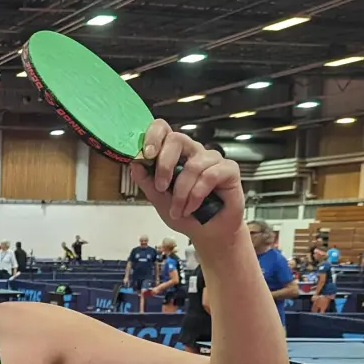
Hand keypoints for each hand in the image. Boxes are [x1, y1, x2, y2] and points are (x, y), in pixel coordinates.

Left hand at [129, 121, 243, 243]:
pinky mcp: (229, 169)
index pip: (163, 130)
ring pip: (192, 166)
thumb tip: (134, 162)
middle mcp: (193, 152)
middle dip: (165, 164)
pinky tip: (193, 207)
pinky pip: (210, 176)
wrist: (207, 233)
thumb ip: (146, 180)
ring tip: (179, 210)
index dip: (153, 136)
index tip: (146, 154)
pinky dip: (197, 195)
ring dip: (181, 193)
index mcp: (175, 154)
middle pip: (177, 139)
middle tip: (161, 187)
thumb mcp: (158, 199)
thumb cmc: (185, 214)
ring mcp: (212, 159)